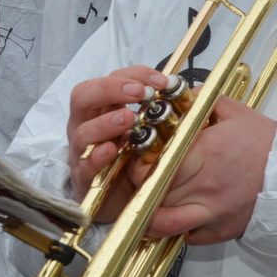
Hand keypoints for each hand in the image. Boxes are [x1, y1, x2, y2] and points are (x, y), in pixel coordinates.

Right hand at [68, 67, 171, 216]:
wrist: (122, 201)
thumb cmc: (134, 159)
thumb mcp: (149, 129)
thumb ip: (165, 109)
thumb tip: (193, 91)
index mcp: (104, 109)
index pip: (111, 79)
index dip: (135, 75)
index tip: (161, 81)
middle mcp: (88, 125)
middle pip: (84, 96)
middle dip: (111, 89)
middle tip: (140, 92)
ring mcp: (83, 151)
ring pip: (83, 131)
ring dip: (106, 122)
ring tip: (128, 119)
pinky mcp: (85, 178)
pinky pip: (85, 166)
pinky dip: (97, 157)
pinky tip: (111, 151)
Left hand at [141, 98, 276, 244]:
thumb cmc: (269, 144)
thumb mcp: (237, 113)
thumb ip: (204, 100)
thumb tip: (182, 95)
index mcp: (206, 154)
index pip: (155, 167)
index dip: (139, 167)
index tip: (140, 162)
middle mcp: (206, 186)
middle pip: (153, 196)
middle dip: (141, 189)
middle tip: (143, 182)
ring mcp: (213, 212)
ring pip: (164, 224)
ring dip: (152, 216)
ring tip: (152, 206)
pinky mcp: (222, 230)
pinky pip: (188, 238)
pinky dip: (179, 230)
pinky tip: (182, 215)